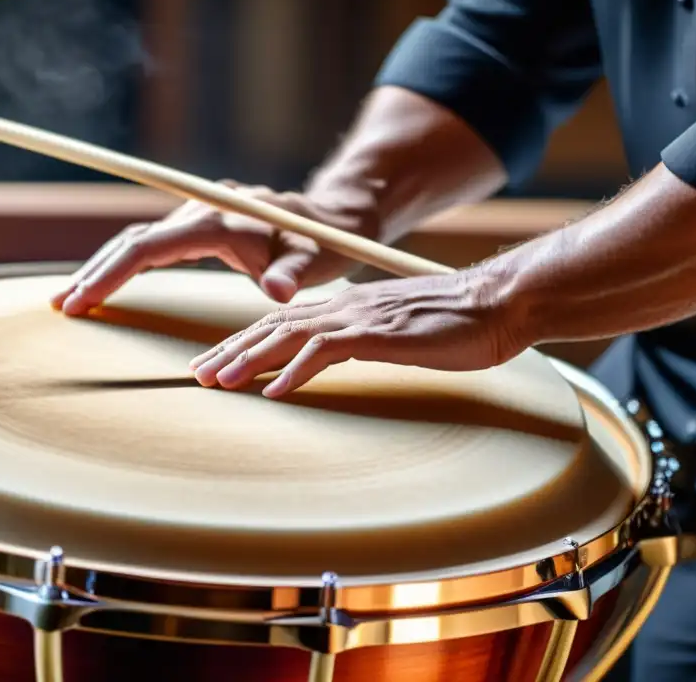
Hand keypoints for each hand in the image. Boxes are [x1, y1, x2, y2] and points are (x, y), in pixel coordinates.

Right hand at [51, 182, 379, 314]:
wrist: (331, 219)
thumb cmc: (323, 243)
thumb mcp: (315, 261)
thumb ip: (293, 274)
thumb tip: (277, 292)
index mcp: (218, 220)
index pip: (150, 246)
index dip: (113, 273)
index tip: (84, 299)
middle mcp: (200, 212)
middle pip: (132, 239)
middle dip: (94, 271)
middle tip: (61, 305)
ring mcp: (197, 218)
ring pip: (136, 240)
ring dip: (102, 268)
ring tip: (69, 299)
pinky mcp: (198, 228)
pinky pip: (151, 246)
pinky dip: (123, 265)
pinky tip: (102, 285)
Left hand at [187, 269, 524, 397]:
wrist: (499, 303)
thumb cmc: (455, 321)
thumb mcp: (397, 332)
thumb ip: (364, 339)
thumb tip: (338, 355)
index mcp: (346, 307)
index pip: (281, 323)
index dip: (244, 342)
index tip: (215, 363)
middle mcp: (345, 308)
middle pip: (273, 327)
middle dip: (231, 351)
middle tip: (197, 374)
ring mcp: (361, 318)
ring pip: (289, 336)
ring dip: (250, 360)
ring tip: (219, 382)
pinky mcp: (381, 334)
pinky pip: (327, 352)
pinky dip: (295, 371)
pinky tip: (273, 392)